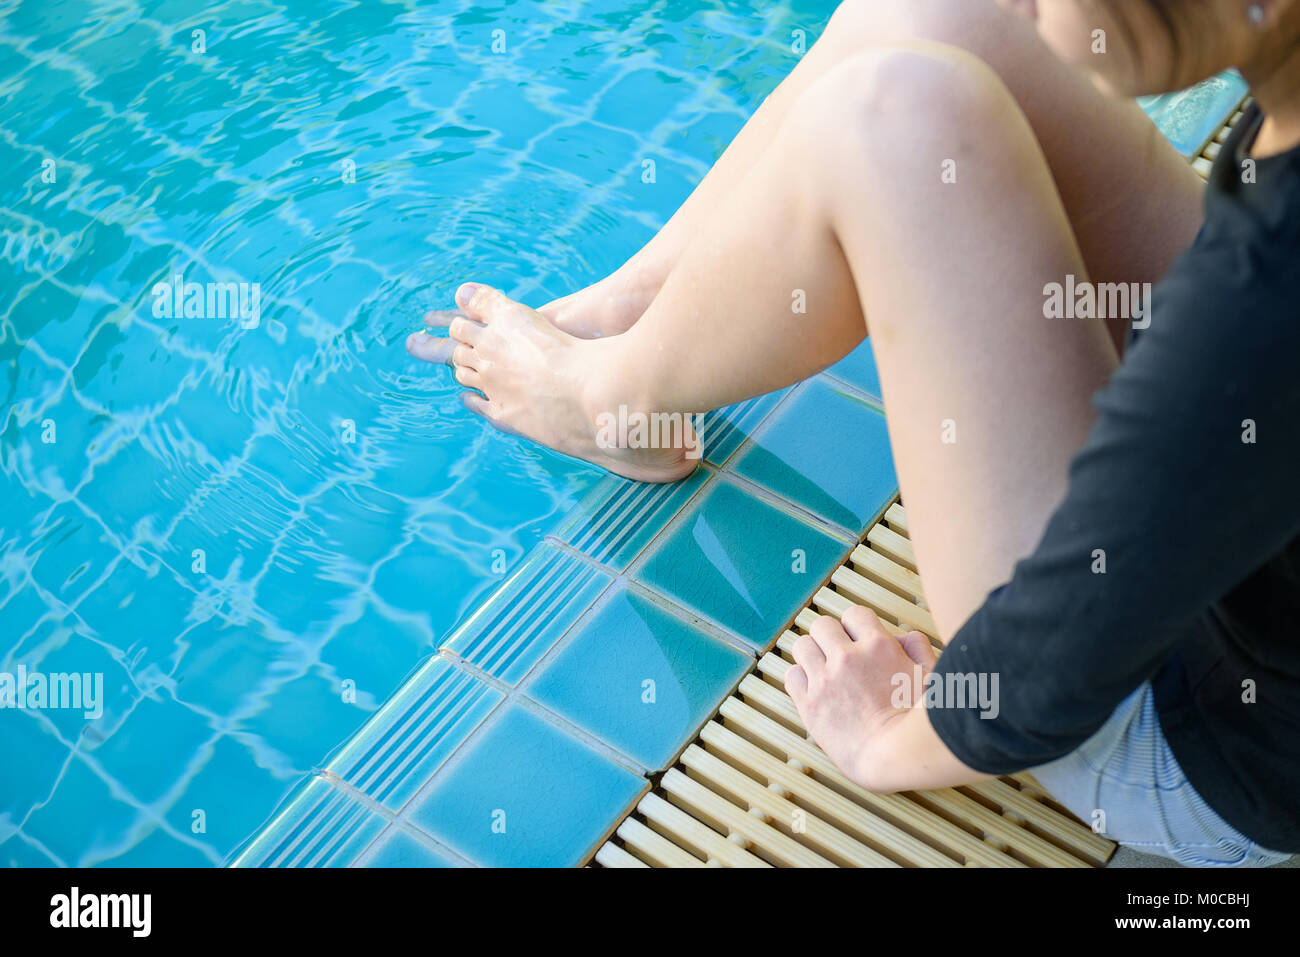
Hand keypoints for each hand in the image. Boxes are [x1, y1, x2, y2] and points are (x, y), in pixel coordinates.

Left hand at [786, 605, 937, 790]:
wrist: (895, 758)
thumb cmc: (919, 722)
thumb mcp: (931, 676)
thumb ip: (917, 648)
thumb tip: (903, 636)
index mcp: (878, 646)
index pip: (854, 614)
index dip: (857, 626)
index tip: (859, 641)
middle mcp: (847, 658)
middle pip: (822, 625)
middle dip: (830, 637)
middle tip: (839, 655)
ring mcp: (825, 681)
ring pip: (802, 646)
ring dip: (813, 655)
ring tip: (825, 672)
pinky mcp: (809, 704)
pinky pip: (791, 675)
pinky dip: (801, 679)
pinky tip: (815, 690)